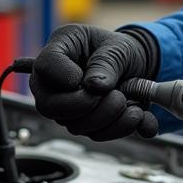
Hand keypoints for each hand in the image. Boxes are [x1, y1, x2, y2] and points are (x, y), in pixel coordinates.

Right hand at [29, 24, 158, 139]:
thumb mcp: (117, 47)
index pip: (44, 67)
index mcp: (59, 50)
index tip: (87, 77)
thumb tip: (95, 87)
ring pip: (75, 125)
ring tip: (129, 100)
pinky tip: (137, 113)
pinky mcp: (86, 123)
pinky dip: (121, 127)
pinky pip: (96, 135)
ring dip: (108, 117)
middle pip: (50, 106)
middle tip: (115, 94)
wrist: (138, 64)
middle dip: (87, 105)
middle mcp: (55, 83)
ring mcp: (68, 106)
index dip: (65, 77)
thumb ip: (106, 62)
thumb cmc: (120, 50)